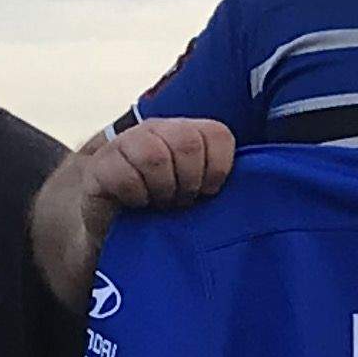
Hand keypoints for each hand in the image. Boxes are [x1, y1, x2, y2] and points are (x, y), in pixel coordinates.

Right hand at [80, 118, 234, 226]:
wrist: (114, 226)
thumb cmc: (164, 210)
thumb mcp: (198, 192)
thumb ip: (221, 180)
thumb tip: (257, 188)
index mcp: (187, 132)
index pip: (218, 135)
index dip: (219, 169)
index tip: (208, 192)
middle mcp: (157, 130)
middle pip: (187, 142)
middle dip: (189, 181)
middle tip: (181, 200)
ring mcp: (126, 144)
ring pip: (155, 156)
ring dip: (163, 189)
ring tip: (159, 203)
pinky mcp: (100, 166)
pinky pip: (126, 176)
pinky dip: (136, 196)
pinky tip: (137, 204)